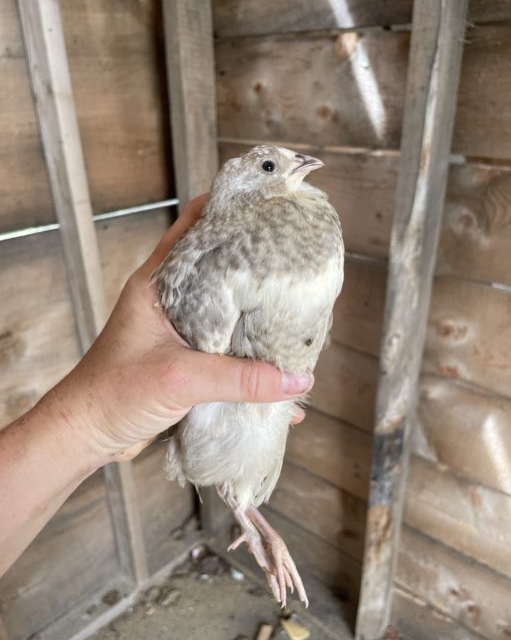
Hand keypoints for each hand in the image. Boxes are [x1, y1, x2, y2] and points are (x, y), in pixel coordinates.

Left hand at [41, 195, 311, 466]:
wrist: (86, 434)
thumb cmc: (112, 394)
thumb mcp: (179, 379)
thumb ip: (238, 379)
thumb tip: (296, 381)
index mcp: (157, 284)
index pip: (194, 227)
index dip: (229, 210)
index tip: (268, 205)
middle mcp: (169, 301)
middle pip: (219, 268)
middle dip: (255, 263)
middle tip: (294, 260)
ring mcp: (177, 331)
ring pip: (225, 310)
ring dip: (255, 313)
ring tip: (294, 310)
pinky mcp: (185, 360)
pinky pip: (225, 349)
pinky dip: (249, 357)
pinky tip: (275, 374)